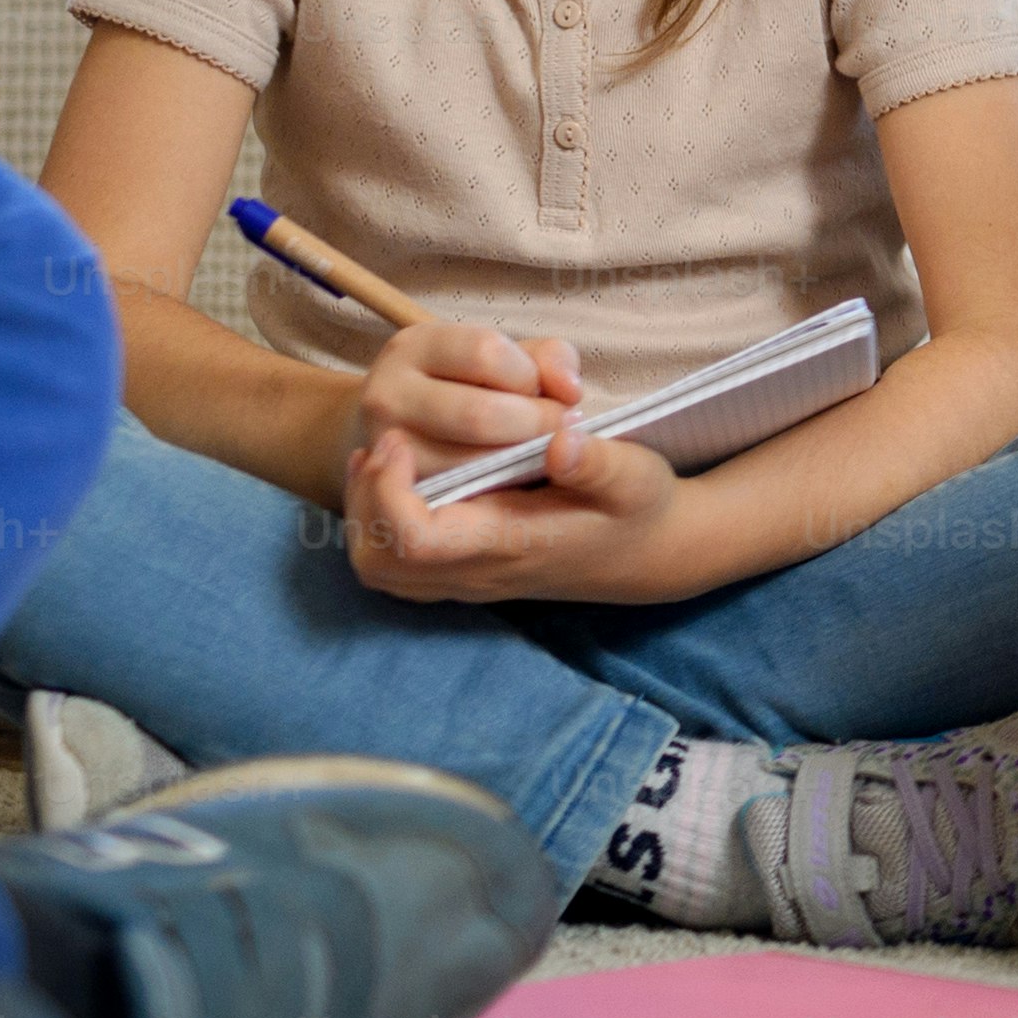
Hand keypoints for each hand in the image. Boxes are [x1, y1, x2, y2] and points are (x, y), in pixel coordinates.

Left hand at [335, 319, 682, 603]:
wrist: (653, 554)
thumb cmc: (641, 507)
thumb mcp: (637, 475)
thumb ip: (598, 461)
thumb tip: (559, 439)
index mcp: (513, 543)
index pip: (414, 539)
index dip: (389, 488)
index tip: (400, 437)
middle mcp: (480, 571)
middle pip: (378, 562)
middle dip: (364, 501)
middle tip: (384, 446)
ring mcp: (469, 579)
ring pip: (378, 569)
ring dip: (366, 512)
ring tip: (384, 459)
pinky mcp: (466, 574)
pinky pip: (395, 567)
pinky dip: (379, 525)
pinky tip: (401, 480)